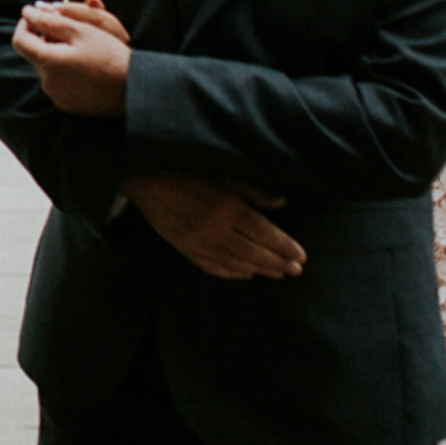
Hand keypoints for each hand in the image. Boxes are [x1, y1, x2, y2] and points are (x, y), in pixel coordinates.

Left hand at [12, 0, 132, 117]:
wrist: (133, 88)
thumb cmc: (109, 55)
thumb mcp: (80, 31)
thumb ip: (49, 20)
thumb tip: (28, 12)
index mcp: (47, 62)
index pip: (19, 41)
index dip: (26, 24)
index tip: (37, 15)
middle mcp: (47, 83)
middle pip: (36, 54)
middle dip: (47, 39)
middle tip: (71, 30)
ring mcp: (57, 96)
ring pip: (48, 68)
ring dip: (58, 55)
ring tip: (83, 49)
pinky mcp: (68, 105)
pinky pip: (59, 83)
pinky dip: (66, 72)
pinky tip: (87, 67)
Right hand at [123, 173, 305, 279]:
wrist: (145, 180)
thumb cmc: (186, 170)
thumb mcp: (223, 173)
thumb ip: (252, 190)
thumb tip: (280, 202)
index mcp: (226, 207)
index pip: (263, 232)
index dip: (284, 246)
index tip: (301, 256)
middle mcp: (214, 229)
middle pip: (253, 252)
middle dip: (278, 263)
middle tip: (296, 270)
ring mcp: (198, 242)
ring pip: (235, 263)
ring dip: (260, 270)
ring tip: (278, 273)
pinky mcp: (185, 249)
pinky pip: (213, 267)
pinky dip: (232, 273)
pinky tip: (246, 274)